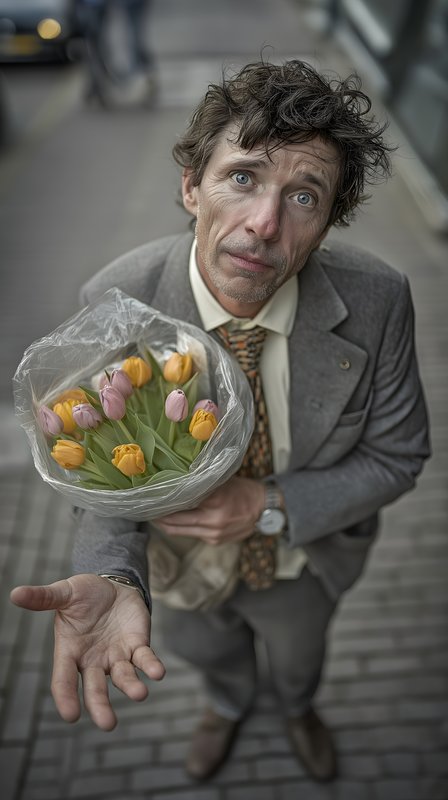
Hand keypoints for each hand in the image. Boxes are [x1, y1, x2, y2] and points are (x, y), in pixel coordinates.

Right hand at [10, 574, 164, 730]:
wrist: (113, 585)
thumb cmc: (84, 594)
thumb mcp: (64, 592)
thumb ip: (43, 597)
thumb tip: (14, 593)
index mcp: (70, 651)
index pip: (64, 679)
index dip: (66, 697)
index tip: (71, 715)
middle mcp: (93, 661)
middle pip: (95, 689)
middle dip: (101, 706)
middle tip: (108, 724)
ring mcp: (116, 656)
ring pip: (123, 678)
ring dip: (131, 687)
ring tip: (139, 694)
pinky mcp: (137, 646)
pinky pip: (145, 659)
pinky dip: (151, 666)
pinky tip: (158, 673)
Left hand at [155, 476, 264, 544]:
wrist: (264, 509)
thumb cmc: (242, 490)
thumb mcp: (222, 481)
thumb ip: (201, 484)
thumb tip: (175, 482)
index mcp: (215, 500)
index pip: (180, 502)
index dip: (162, 502)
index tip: (150, 497)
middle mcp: (213, 520)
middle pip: (174, 521)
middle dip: (157, 517)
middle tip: (146, 509)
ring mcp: (213, 533)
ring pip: (179, 531)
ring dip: (165, 524)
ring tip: (154, 515)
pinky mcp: (214, 541)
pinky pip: (191, 534)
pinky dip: (180, 528)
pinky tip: (174, 520)